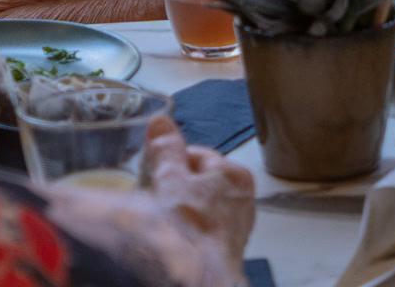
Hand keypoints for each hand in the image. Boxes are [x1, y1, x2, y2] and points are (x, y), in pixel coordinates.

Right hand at [141, 118, 255, 266]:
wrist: (198, 274)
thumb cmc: (191, 227)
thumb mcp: (171, 178)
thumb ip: (166, 149)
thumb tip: (161, 122)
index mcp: (235, 173)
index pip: (198, 155)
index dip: (170, 161)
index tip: (152, 169)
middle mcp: (242, 198)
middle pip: (199, 182)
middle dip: (175, 187)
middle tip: (154, 196)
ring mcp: (235, 226)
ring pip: (200, 207)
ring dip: (180, 210)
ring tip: (162, 219)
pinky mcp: (225, 249)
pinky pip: (202, 230)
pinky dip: (187, 230)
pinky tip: (173, 238)